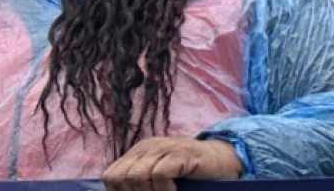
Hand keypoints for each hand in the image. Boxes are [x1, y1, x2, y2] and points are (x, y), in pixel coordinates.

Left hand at [103, 137, 243, 190]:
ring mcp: (165, 147)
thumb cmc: (189, 175)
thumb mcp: (157, 177)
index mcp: (138, 152)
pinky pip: (159, 174)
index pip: (110, 176)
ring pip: (136, 176)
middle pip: (119, 177)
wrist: (223, 161)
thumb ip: (138, 184)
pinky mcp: (180, 152)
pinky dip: (164, 189)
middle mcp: (148, 146)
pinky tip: (175, 190)